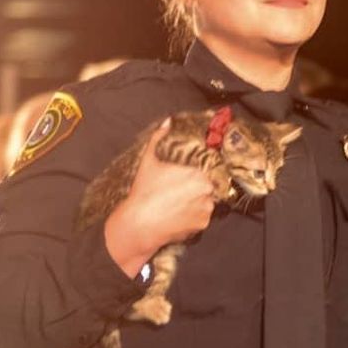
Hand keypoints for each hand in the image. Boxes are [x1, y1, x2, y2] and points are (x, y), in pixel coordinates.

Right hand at [105, 119, 215, 275]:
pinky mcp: (202, 226)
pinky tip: (178, 216)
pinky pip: (201, 220)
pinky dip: (193, 218)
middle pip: (208, 188)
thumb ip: (158, 138)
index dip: (197, 175)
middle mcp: (207, 192)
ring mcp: (206, 210)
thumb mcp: (149, 161)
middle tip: (180, 192)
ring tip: (177, 205)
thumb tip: (168, 121)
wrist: (139, 224)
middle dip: (197, 189)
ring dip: (197, 204)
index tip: (187, 179)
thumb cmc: (144, 191)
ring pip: (206, 204)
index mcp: (198, 174)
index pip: (207, 171)